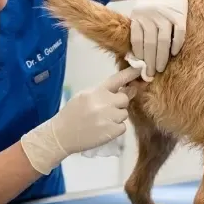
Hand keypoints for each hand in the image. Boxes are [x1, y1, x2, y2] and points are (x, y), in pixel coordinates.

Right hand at [20, 66, 140, 174]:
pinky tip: (102, 130)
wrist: (62, 135)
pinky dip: (115, 129)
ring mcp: (109, 117)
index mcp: (96, 91)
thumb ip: (103, 92)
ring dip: (116, 117)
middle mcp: (104, 102)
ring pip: (124, 114)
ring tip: (101, 121)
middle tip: (106, 110)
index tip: (142, 69)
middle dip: (118, 104)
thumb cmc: (72, 114)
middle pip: (124, 99)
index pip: (117, 79)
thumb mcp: (84, 97)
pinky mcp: (112, 131)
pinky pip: (122, 127)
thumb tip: (126, 88)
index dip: (130, 74)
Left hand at [130, 0, 189, 77]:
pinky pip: (178, 34)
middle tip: (151, 75)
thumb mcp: (140, 10)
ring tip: (160, 68)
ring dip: (162, 58)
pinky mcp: (179, 14)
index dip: (138, 57)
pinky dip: (176, 46)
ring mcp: (165, 14)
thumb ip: (140, 28)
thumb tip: (137, 55)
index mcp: (138, 15)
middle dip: (150, 63)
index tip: (140, 69)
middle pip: (150, 45)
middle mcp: (150, 15)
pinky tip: (174, 53)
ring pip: (163, 42)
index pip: (137, 42)